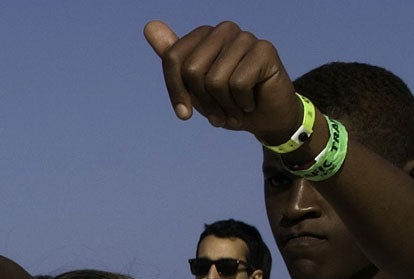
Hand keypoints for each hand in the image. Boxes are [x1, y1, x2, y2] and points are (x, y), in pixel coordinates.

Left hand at [143, 21, 299, 139]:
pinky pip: (238, 84)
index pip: (173, 58)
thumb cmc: (226, 102)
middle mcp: (224, 30)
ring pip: (215, 80)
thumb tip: (149, 26)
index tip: (184, 113)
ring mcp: (245, 38)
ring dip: (223, 106)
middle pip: (192, 69)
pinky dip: (241, 103)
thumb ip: (173, 58)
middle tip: (218, 110)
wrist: (265, 118)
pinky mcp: (264, 49)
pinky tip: (250, 103)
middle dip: (203, 101)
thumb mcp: (193, 87)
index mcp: (204, 35)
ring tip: (234, 108)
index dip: (175, 91)